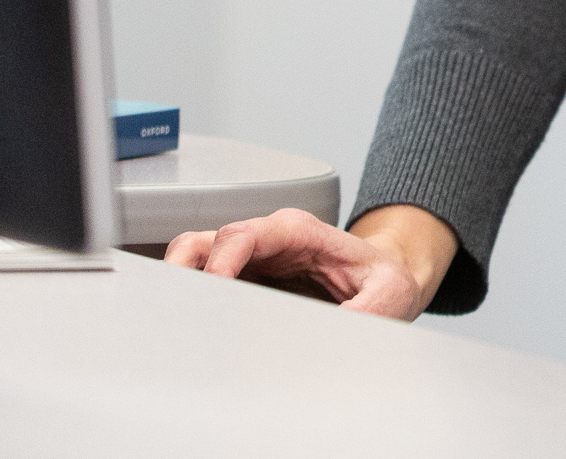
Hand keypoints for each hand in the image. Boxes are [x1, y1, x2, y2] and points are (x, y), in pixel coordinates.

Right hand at [162, 204, 458, 318]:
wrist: (385, 279)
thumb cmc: (383, 279)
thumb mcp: (389, 293)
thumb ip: (368, 310)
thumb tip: (338, 332)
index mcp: (298, 233)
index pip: (245, 235)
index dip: (222, 260)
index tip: (214, 291)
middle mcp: (267, 240)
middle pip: (205, 244)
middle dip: (184, 275)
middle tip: (181, 314)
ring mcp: (250, 259)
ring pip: (193, 259)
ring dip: (179, 285)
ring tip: (176, 322)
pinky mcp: (242, 281)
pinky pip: (201, 281)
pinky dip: (188, 299)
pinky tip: (190, 325)